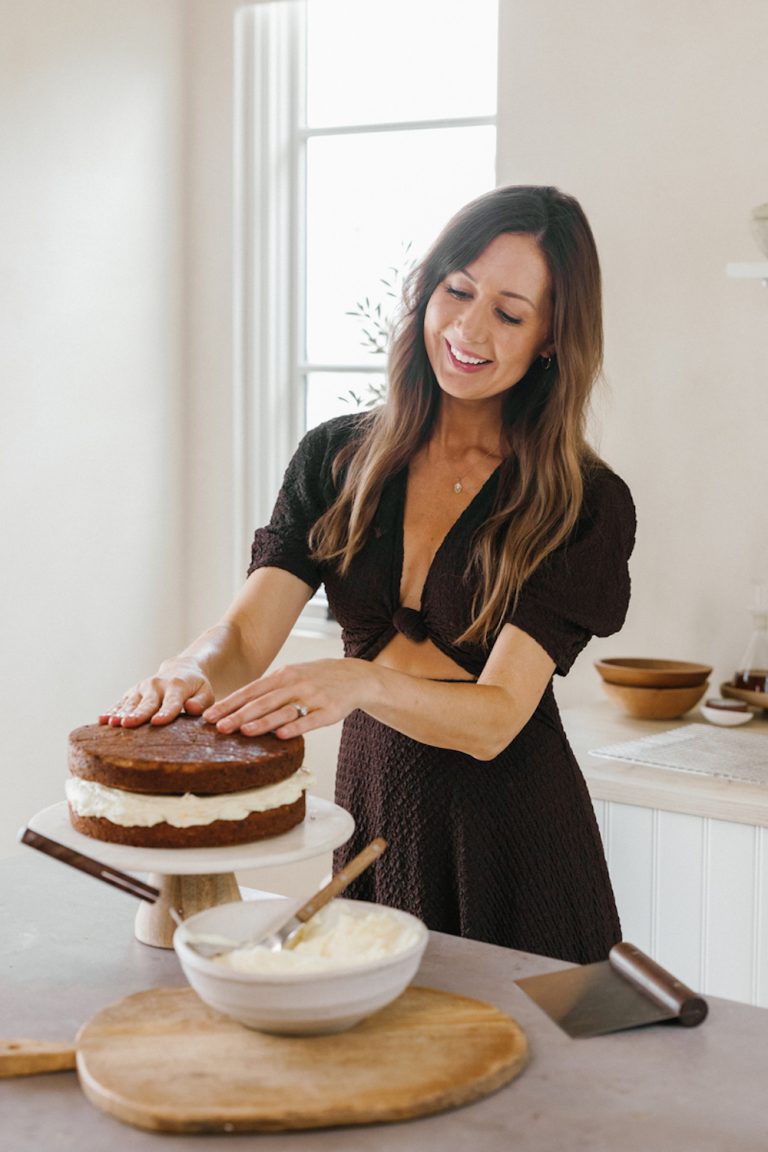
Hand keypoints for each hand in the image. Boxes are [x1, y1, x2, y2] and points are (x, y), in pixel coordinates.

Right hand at [99, 659, 215, 727]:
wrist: (180, 669)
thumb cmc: (195, 687)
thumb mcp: (205, 692)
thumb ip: (201, 701)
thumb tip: (192, 709)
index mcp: (177, 687)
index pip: (172, 703)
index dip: (165, 713)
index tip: (157, 722)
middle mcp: (157, 686)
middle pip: (147, 703)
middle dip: (138, 714)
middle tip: (128, 724)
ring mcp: (142, 688)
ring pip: (130, 703)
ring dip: (120, 713)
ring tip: (111, 724)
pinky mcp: (132, 692)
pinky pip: (121, 703)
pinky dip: (111, 711)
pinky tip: (101, 720)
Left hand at [202, 659, 372, 738]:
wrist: (356, 676)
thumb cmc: (317, 679)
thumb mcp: (292, 677)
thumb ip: (269, 690)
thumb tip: (238, 706)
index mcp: (283, 675)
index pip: (250, 690)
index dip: (229, 703)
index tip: (208, 716)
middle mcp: (295, 683)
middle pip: (262, 701)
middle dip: (238, 714)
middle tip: (217, 727)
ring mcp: (312, 696)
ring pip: (283, 710)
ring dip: (262, 721)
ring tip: (242, 731)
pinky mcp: (328, 711)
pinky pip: (309, 720)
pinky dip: (295, 728)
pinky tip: (281, 736)